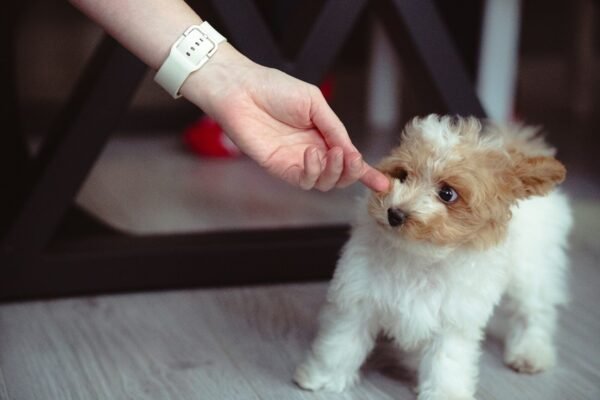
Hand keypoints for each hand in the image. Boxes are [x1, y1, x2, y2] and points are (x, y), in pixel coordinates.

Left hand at [181, 44, 388, 191]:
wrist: (242, 90)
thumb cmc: (274, 88)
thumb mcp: (315, 102)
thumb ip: (334, 128)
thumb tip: (352, 152)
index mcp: (323, 135)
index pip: (347, 158)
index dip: (366, 172)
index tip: (383, 183)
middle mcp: (311, 151)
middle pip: (339, 176)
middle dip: (352, 171)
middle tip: (351, 157)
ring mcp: (296, 161)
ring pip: (324, 183)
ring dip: (334, 171)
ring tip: (332, 152)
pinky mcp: (279, 168)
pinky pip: (303, 180)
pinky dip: (314, 171)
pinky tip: (312, 153)